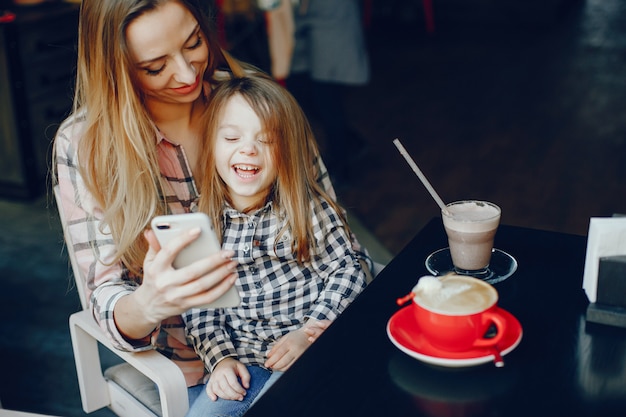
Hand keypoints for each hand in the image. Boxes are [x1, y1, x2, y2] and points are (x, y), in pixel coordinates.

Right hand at [115, 229, 236, 338]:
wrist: (148, 307)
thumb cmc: (153, 278)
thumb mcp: (149, 262)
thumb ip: (154, 246)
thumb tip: (151, 230)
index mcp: (156, 269)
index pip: (169, 251)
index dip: (182, 240)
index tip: (198, 230)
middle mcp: (165, 283)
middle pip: (192, 271)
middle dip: (213, 261)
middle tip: (229, 252)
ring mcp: (176, 296)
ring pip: (202, 285)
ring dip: (221, 274)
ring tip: (233, 264)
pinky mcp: (185, 305)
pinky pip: (207, 298)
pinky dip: (222, 289)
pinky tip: (231, 278)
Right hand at [206, 358, 249, 400]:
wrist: (222, 362)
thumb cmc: (233, 366)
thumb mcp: (241, 367)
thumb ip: (246, 376)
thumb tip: (246, 386)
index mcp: (227, 370)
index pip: (233, 382)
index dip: (239, 389)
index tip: (244, 393)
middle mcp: (219, 374)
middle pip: (225, 388)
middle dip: (234, 395)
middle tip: (240, 398)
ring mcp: (213, 378)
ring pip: (217, 390)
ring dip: (226, 397)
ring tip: (233, 398)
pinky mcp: (210, 382)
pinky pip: (208, 390)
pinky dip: (211, 395)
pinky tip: (215, 399)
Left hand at [264, 320, 329, 371]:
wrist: (308, 336)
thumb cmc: (295, 337)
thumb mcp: (284, 338)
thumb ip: (276, 347)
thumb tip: (268, 355)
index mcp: (289, 343)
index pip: (278, 354)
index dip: (271, 360)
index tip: (266, 364)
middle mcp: (296, 350)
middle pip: (283, 362)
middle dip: (275, 366)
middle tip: (269, 366)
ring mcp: (300, 356)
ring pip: (288, 367)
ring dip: (280, 368)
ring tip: (275, 366)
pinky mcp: (302, 360)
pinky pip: (292, 367)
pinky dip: (286, 368)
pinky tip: (282, 366)